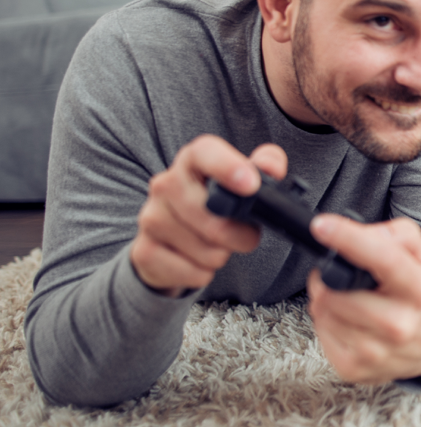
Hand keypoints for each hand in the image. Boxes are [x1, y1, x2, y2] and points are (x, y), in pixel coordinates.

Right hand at [130, 135, 286, 295]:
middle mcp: (166, 184)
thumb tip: (271, 167)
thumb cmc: (215, 205)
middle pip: (215, 220)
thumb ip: (265, 166)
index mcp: (193, 160)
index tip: (251, 185)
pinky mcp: (144, 251)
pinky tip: (196, 259)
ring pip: (208, 251)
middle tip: (245, 234)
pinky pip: (194, 273)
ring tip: (215, 244)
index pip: (205, 153)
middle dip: (241, 235)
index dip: (228, 168)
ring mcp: (151, 217)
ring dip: (222, 255)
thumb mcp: (243, 180)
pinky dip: (204, 273)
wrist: (171, 239)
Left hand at [306, 214, 420, 383]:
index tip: (322, 226)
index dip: (349, 239)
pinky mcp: (353, 369)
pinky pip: (320, 332)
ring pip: (323, 311)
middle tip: (333, 272)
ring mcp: (375, 352)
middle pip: (337, 293)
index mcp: (419, 291)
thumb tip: (363, 234)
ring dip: (324, 297)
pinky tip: (343, 317)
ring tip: (344, 295)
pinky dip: (325, 320)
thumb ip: (398, 234)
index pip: (383, 259)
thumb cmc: (418, 295)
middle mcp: (399, 325)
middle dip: (326, 277)